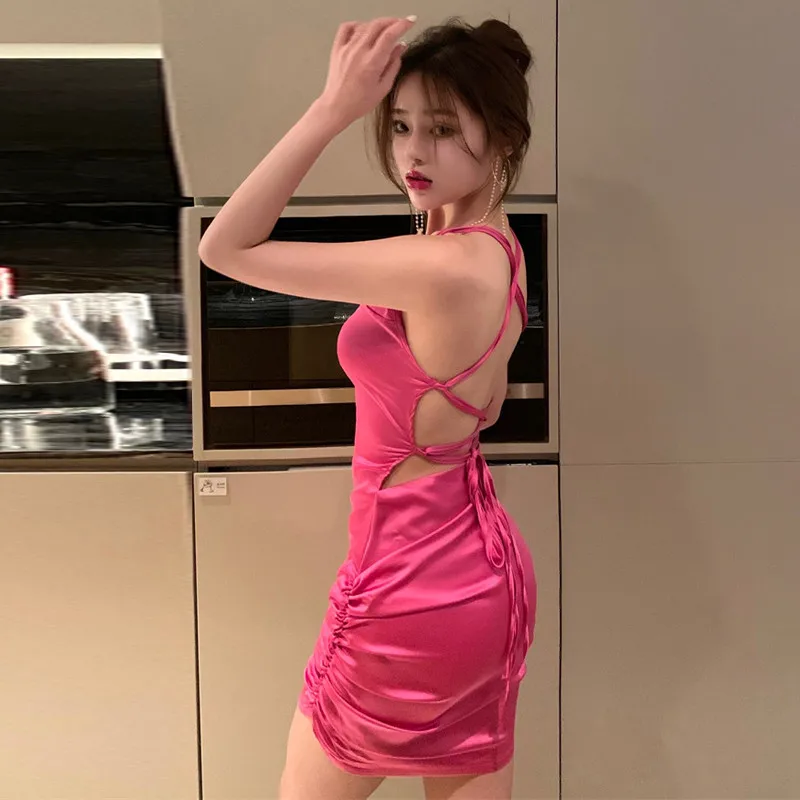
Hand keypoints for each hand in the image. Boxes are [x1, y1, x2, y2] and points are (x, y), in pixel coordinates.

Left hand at [317, 16, 415, 131]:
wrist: (337, 107)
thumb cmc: (359, 102)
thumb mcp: (383, 87)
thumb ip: (393, 65)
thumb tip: (400, 47)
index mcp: (372, 63)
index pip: (390, 35)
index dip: (403, 25)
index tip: (410, 21)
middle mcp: (359, 52)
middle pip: (378, 25)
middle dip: (392, 21)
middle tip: (400, 24)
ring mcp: (347, 48)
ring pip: (365, 25)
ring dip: (377, 24)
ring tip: (384, 30)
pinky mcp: (338, 48)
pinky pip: (347, 27)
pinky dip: (357, 24)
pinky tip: (364, 30)